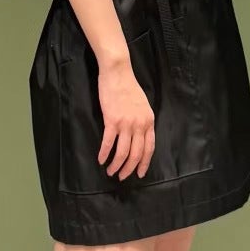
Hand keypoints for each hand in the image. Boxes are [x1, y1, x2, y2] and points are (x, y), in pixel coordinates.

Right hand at [96, 57, 155, 180]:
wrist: (118, 73)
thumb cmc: (129, 87)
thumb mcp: (144, 105)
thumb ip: (143, 121)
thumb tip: (140, 136)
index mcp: (149, 121)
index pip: (149, 148)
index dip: (144, 163)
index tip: (139, 174)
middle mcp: (139, 125)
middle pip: (136, 154)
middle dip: (129, 169)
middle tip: (122, 177)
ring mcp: (126, 123)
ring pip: (122, 152)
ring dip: (116, 165)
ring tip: (110, 172)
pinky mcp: (112, 120)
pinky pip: (108, 142)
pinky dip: (104, 153)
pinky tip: (100, 159)